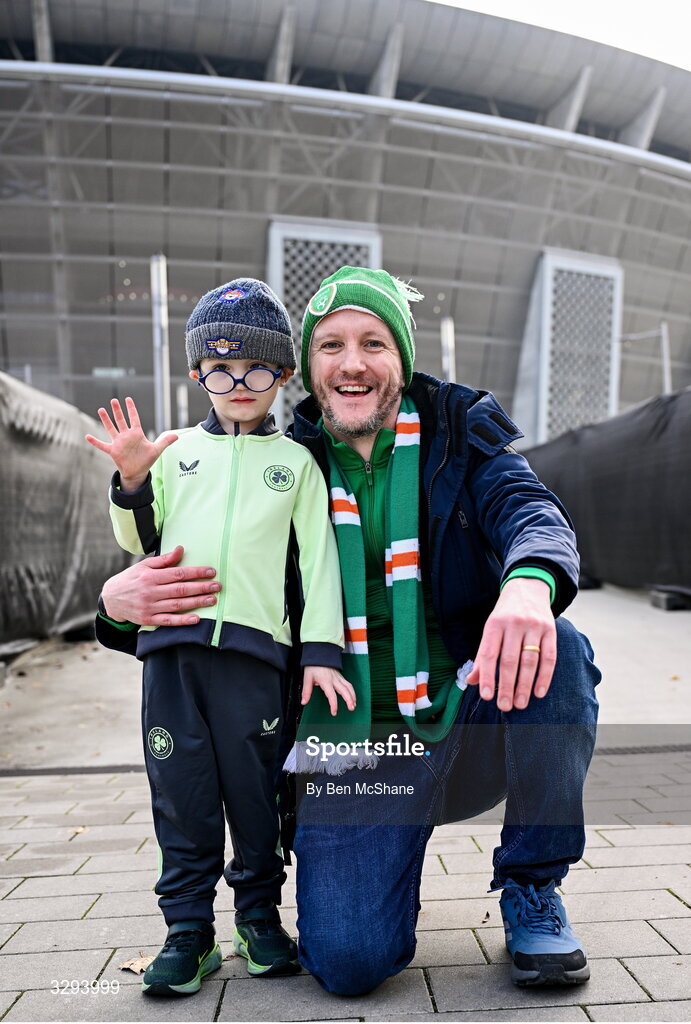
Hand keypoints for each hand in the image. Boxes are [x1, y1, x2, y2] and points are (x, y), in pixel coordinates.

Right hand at [85, 397, 177, 491]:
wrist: (138, 472)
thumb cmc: (146, 460)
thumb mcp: (157, 450)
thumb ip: (165, 441)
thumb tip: (177, 435)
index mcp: (137, 434)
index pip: (134, 418)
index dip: (131, 409)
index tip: (128, 399)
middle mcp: (126, 436)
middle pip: (121, 420)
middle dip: (117, 411)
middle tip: (113, 400)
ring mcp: (119, 442)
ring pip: (111, 428)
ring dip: (106, 420)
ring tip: (101, 409)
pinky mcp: (113, 451)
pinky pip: (102, 445)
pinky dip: (95, 441)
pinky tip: (87, 436)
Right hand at [101, 546, 220, 625]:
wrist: (111, 599)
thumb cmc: (131, 579)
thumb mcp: (144, 565)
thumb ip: (164, 560)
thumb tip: (181, 549)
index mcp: (150, 576)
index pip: (178, 573)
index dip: (196, 572)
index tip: (211, 572)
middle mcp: (150, 592)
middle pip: (180, 589)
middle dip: (201, 587)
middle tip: (217, 586)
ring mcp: (149, 607)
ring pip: (177, 605)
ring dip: (196, 602)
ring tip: (212, 600)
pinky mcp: (148, 619)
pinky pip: (168, 621)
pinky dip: (182, 620)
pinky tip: (196, 619)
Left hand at [301, 667, 356, 716]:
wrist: (319, 654)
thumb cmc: (313, 665)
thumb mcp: (307, 678)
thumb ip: (306, 691)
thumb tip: (304, 702)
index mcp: (326, 681)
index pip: (332, 695)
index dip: (334, 705)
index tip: (334, 712)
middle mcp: (334, 679)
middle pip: (345, 691)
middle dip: (349, 700)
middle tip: (351, 708)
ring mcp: (338, 677)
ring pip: (349, 687)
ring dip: (353, 696)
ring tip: (354, 704)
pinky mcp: (340, 676)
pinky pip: (348, 683)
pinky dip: (351, 691)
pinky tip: (352, 696)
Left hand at [466, 578, 556, 710]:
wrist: (527, 587)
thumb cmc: (505, 615)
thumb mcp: (491, 629)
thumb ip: (483, 655)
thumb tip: (472, 681)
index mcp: (494, 624)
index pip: (489, 654)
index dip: (487, 677)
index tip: (486, 697)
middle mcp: (514, 624)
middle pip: (509, 660)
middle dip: (506, 686)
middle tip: (504, 706)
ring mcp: (534, 626)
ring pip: (529, 661)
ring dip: (525, 686)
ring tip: (520, 704)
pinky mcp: (551, 629)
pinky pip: (549, 657)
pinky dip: (545, 676)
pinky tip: (539, 692)